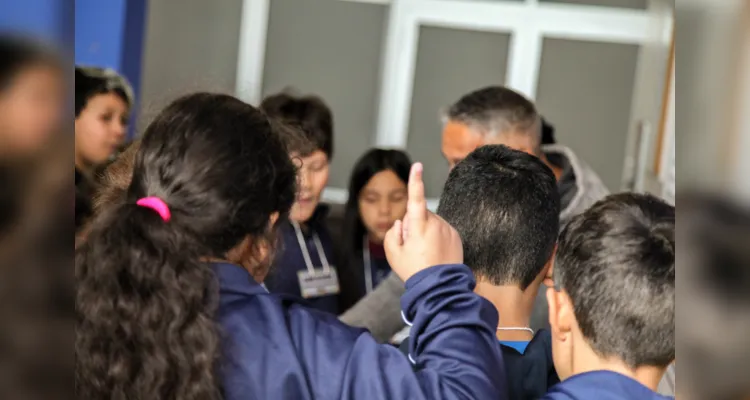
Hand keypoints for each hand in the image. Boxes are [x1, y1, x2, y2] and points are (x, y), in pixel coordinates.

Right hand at [384, 163, 462, 281]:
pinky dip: (437, 238)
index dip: (415, 181)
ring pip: (432, 223)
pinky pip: (442, 230)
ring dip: (426, 232)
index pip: (415, 198)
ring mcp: (448, 229)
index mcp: (419, 226)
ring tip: (425, 253)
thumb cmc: (415, 271)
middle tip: (412, 247)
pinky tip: (435, 253)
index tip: (417, 166)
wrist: (440, 287)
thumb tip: (401, 223)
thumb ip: (393, 234)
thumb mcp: (393, 254)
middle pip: (420, 215)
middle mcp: (436, 224)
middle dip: (414, 224)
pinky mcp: (456, 236)